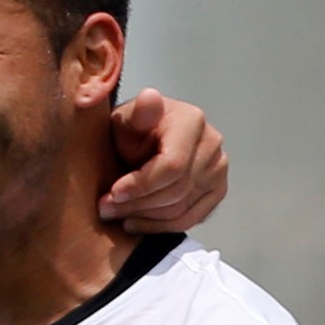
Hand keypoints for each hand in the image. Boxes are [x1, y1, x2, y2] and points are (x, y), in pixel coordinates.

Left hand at [100, 89, 226, 231]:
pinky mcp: (217, 189)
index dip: (141, 185)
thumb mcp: (126, 117)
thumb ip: (138, 113)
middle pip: (176, 191)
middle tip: (105, 209)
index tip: (112, 194)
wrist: (144, 138)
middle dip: (137, 204)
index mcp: (192, 121)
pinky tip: (136, 222)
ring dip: (144, 217)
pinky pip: (190, 219)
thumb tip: (149, 97)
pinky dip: (159, 227)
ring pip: (181, 208)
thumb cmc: (132, 129)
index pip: (172, 166)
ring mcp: (218, 168)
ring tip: (116, 214)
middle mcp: (212, 143)